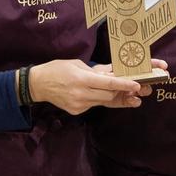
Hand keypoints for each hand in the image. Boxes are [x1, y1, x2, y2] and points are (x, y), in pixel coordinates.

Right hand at [29, 59, 146, 114]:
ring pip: (102, 101)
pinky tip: (87, 92)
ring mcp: (79, 104)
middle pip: (109, 95)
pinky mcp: (76, 111)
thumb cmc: (57, 69)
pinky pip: (93, 105)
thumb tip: (113, 75)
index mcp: (82, 79)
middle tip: (127, 85)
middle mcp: (81, 94)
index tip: (137, 85)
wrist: (38, 84)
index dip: (124, 85)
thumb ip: (95, 71)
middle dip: (119, 90)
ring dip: (108, 94)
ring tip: (109, 89)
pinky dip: (96, 98)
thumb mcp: (77, 64)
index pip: (109, 84)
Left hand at [90, 58, 166, 98]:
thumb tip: (113, 73)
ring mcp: (129, 90)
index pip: (145, 64)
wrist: (88, 88)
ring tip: (141, 89)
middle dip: (154, 78)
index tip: (164, 66)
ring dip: (144, 90)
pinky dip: (134, 101)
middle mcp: (131, 79)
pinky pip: (133, 101)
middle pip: (147, 78)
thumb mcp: (102, 70)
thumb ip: (109, 72)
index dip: (155, 64)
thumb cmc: (96, 75)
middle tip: (156, 79)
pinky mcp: (124, 100)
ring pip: (142, 90)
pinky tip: (134, 100)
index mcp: (128, 68)